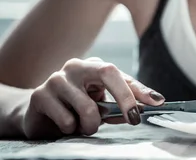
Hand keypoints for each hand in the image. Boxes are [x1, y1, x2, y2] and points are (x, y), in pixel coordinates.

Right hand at [20, 57, 164, 138]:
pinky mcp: (40, 95)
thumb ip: (121, 106)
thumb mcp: (101, 106)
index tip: (157, 102)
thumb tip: (144, 108)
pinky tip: (64, 124)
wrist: (38, 114)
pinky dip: (71, 129)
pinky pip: (67, 121)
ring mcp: (57, 78)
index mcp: (94, 67)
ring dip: (91, 125)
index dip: (140, 90)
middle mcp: (76, 66)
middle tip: (133, 119)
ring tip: (83, 126)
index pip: (122, 75)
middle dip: (125, 99)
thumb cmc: (75, 108)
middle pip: (108, 73)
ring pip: (88, 108)